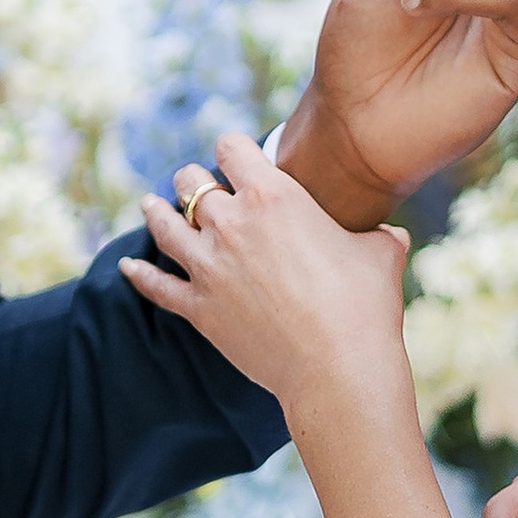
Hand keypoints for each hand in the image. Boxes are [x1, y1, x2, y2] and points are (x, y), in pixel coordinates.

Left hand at [122, 132, 411, 417]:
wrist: (338, 368)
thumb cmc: (365, 307)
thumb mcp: (381, 255)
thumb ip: (378, 236)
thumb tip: (392, 235)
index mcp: (273, 196)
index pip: (232, 148)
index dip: (231, 148)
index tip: (234, 155)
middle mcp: (232, 224)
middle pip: (191, 183)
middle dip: (194, 180)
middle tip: (195, 185)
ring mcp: (209, 267)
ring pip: (165, 225)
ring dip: (156, 212)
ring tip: (150, 205)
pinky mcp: (198, 309)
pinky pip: (156, 286)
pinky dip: (139, 274)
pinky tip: (126, 266)